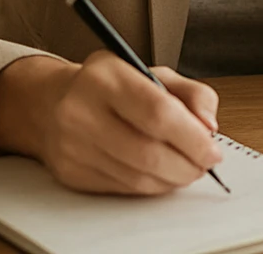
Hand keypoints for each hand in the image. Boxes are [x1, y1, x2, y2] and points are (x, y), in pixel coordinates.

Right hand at [0, 52, 222, 194]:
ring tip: (188, 169)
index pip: (158, 113)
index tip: (213, 149)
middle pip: (148, 152)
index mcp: (107, 77)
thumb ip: (192, 93)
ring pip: (136, 177)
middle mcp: (82, 111)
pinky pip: (122, 189)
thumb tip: (209, 126)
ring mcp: (72, 146)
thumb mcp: (153, 73)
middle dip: (187, 165)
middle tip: (205, 164)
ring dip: (172, 179)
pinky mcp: (71, 173)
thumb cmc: (109, 86)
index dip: (192, 138)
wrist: (50, 103)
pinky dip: (151, 187)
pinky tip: (162, 175)